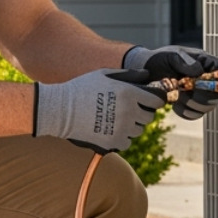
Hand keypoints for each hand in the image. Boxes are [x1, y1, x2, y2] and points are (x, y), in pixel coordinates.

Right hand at [32, 68, 164, 153]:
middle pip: (148, 117)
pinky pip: (127, 142)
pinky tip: (111, 130)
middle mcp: (129, 111)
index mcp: (129, 93)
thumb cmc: (82, 87)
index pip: (156, 101)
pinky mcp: (113, 142)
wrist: (61, 109)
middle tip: (128, 110)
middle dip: (141, 113)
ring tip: (116, 119)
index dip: (154, 100)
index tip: (149, 101)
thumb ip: (128, 75)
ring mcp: (121, 128)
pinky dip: (122, 138)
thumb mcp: (105, 75)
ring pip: (138, 131)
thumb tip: (146, 75)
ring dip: (131, 126)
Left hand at [122, 44, 217, 119]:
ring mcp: (200, 94)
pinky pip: (194, 115)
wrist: (145, 70)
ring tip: (177, 94)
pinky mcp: (190, 105)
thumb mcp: (172, 55)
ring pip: (207, 107)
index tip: (207, 85)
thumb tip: (199, 71)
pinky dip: (184, 111)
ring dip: (191, 104)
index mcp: (207, 63)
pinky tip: (174, 102)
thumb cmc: (161, 58)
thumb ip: (186, 62)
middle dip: (202, 96)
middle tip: (185, 90)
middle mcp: (207, 79)